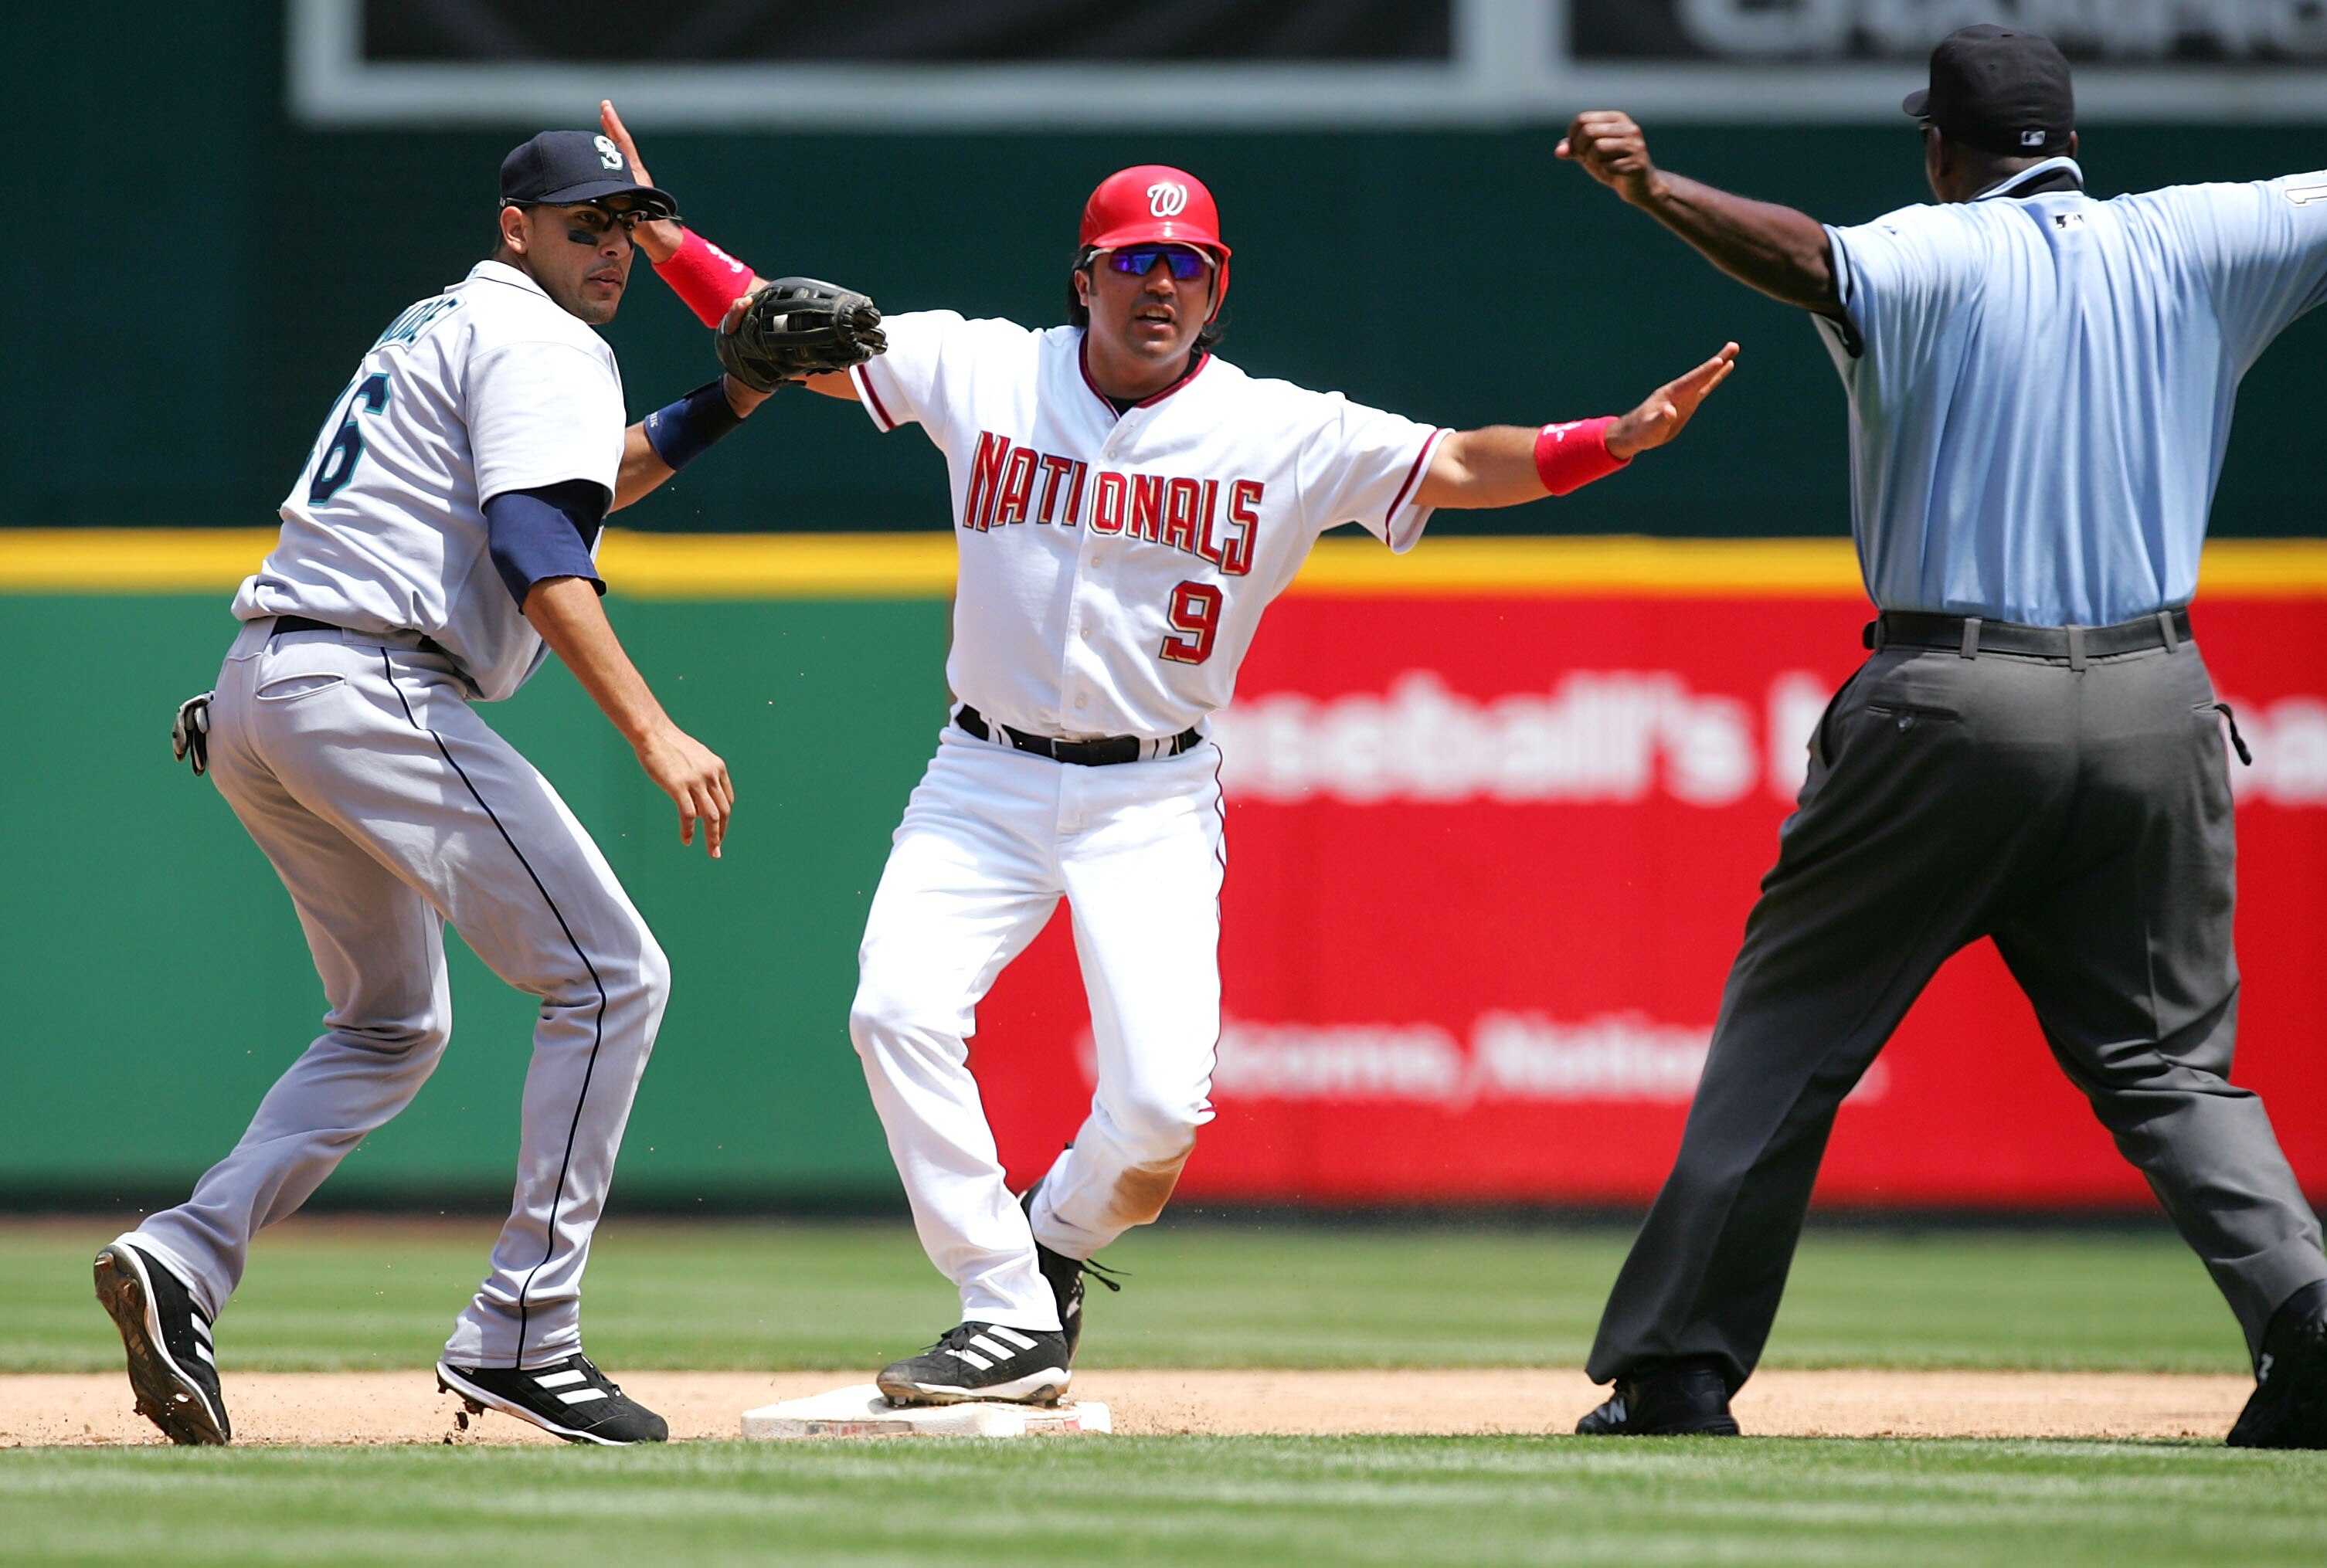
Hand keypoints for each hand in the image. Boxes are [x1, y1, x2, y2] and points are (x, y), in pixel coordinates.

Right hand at [599, 99, 684, 263]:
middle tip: (604, 110)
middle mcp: (635, 173)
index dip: (614, 125)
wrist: (658, 238)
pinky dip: (606, 160)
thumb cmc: (646, 225)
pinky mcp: (629, 190)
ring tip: (600, 126)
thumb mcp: (631, 207)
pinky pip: (615, 170)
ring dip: (609, 142)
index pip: (623, 143)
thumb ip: (620, 198)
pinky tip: (598, 161)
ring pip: (617, 156)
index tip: (606, 107)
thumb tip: (607, 191)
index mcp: (635, 172)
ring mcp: (633, 181)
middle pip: (620, 145)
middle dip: (611, 128)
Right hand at [634, 721, 733, 857]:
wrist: (653, 733)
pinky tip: (687, 840)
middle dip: (722, 832)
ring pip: (711, 817)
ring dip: (713, 837)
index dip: (724, 817)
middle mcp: (711, 775)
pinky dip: (689, 831)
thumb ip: (704, 775)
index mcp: (717, 768)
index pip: (727, 799)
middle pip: (723, 811)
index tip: (719, 829)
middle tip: (717, 849)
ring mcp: (696, 781)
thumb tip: (704, 796)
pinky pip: (688, 815)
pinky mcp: (679, 786)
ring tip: (711, 851)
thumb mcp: (696, 758)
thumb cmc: (671, 745)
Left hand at [1556, 112, 1663, 206]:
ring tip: (1601, 165)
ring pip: (1598, 148)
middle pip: (1589, 131)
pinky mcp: (1637, 163)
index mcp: (1617, 119)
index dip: (1572, 136)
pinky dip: (1605, 173)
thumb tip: (1559, 151)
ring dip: (1592, 161)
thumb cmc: (1613, 165)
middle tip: (1586, 159)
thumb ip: (1573, 149)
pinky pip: (1608, 167)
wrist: (1639, 186)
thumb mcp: (1589, 154)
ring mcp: (1635, 145)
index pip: (1583, 119)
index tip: (1577, 149)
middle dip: (1580, 149)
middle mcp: (1628, 128)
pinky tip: (1614, 173)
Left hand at [1606, 343, 1738, 458]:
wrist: (1634, 433)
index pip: (1692, 381)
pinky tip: (1724, 369)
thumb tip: (1671, 411)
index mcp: (1671, 394)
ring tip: (1733, 351)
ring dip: (1719, 365)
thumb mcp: (1650, 428)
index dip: (1705, 372)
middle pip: (1702, 374)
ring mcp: (1685, 395)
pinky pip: (1704, 387)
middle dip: (1717, 361)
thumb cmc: (1641, 432)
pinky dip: (1714, 378)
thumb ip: (1660, 419)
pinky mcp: (1688, 402)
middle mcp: (1680, 391)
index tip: (1719, 361)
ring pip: (1705, 378)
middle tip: (1734, 346)